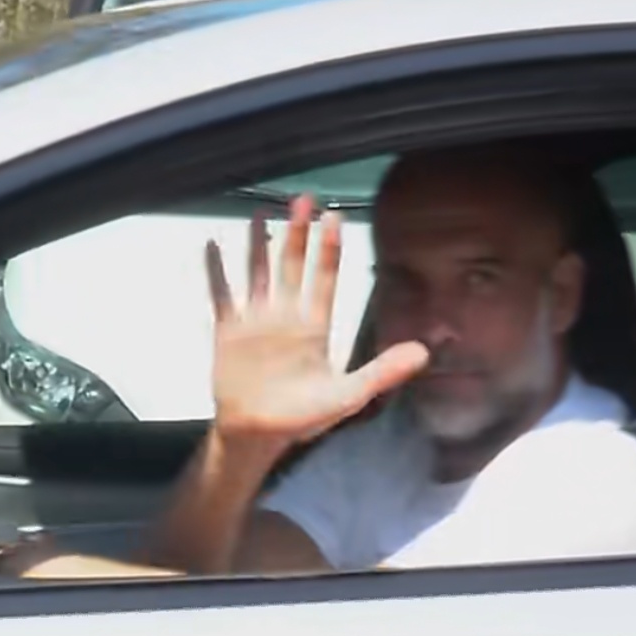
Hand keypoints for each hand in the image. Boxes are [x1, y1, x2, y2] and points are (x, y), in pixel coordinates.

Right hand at [206, 196, 427, 450]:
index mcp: (314, 328)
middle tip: (304, 199)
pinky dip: (217, 271)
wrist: (257, 435)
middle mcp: (286, 317)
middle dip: (298, 233)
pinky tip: (213, 245)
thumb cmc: (302, 419)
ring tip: (260, 213)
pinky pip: (222, 294)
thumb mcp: (349, 396)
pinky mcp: (229, 331)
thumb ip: (383, 372)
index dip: (330, 248)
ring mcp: (256, 322)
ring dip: (259, 245)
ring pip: (258, 273)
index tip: (335, 217)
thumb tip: (423, 353)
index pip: (325, 279)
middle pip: (292, 266)